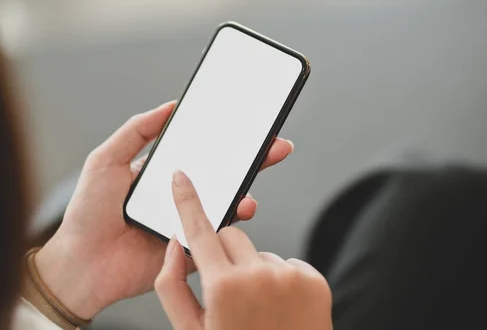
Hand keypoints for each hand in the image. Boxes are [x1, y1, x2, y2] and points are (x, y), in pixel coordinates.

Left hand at [35, 101, 294, 318]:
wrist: (82, 264)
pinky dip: (234, 221)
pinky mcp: (191, 247)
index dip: (224, 139)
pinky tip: (241, 207)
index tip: (246, 124)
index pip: (200, 152)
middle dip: (250, 160)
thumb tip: (170, 106)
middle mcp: (179, 196)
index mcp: (163, 174)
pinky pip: (219, 233)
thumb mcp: (106, 160)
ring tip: (256, 172)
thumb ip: (137, 131)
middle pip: (222, 175)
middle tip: (274, 145)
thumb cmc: (87, 214)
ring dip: (246, 188)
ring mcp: (187, 221)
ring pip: (226, 203)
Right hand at [155, 170, 332, 329]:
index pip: (199, 231)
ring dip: (254, 272)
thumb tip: (174, 247)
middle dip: (223, 254)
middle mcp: (259, 275)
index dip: (187, 201)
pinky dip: (280, 279)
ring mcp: (290, 276)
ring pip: (260, 252)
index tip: (181, 177)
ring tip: (260, 310)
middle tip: (227, 290)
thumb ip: (172, 286)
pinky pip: (287, 262)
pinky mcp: (314, 279)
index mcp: (223, 288)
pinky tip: (281, 309)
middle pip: (230, 236)